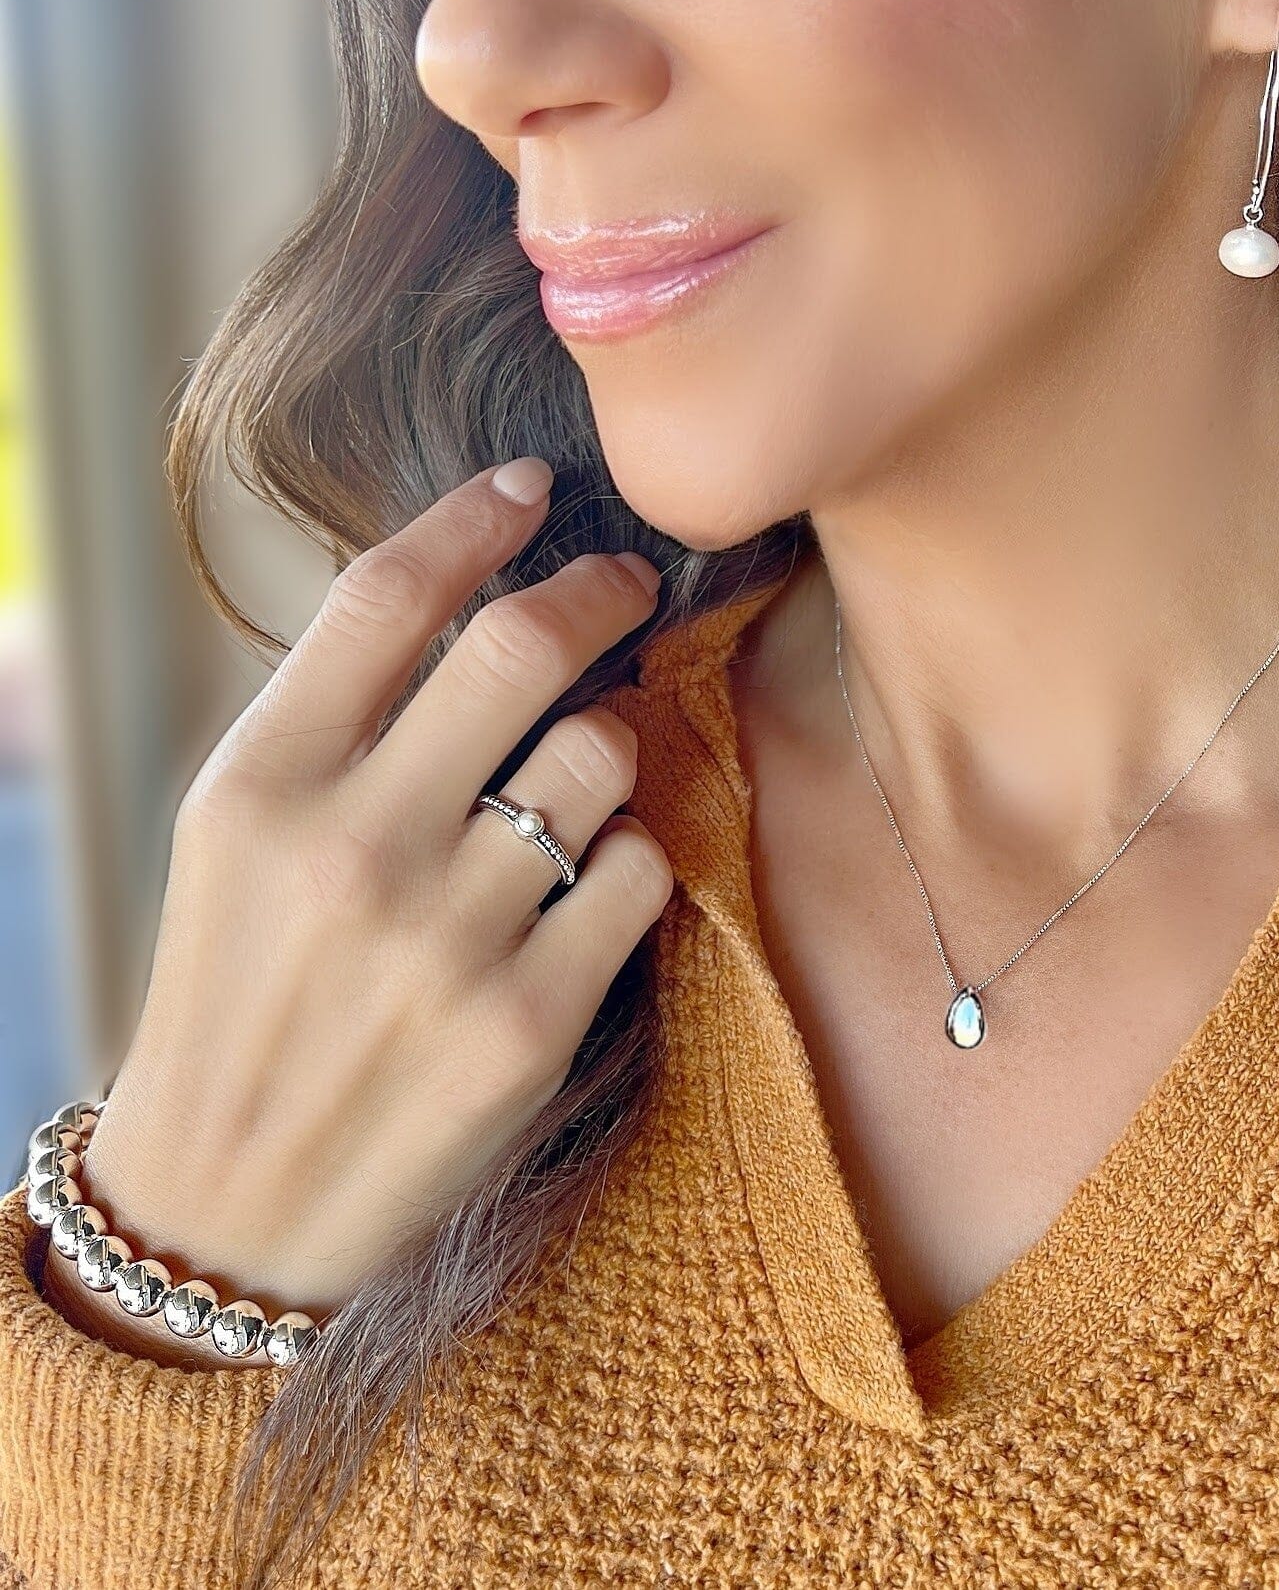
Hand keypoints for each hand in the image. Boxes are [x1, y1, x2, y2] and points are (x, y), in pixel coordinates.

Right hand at [44, 458, 672, 1363]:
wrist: (229, 1199)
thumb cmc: (241, 987)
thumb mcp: (235, 833)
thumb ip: (337, 718)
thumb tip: (472, 598)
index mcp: (260, 783)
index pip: (386, 596)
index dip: (475, 517)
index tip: (530, 488)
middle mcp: (352, 848)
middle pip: (518, 647)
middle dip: (595, 588)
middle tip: (622, 581)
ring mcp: (447, 939)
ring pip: (602, 755)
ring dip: (611, 741)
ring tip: (576, 774)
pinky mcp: (529, 1022)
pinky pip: (639, 871)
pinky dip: (629, 856)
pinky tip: (583, 884)